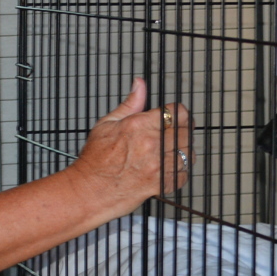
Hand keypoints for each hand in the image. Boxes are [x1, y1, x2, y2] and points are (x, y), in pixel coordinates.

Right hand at [71, 78, 192, 215]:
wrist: (88, 191)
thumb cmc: (94, 160)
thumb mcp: (107, 124)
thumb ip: (130, 103)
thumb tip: (140, 84)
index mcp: (139, 125)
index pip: (178, 112)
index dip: (179, 113)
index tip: (176, 117)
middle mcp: (151, 144)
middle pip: (187, 132)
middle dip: (183, 132)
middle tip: (174, 135)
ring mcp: (157, 165)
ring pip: (188, 154)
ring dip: (182, 153)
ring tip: (170, 153)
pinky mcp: (160, 184)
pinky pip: (183, 176)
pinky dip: (179, 173)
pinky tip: (167, 170)